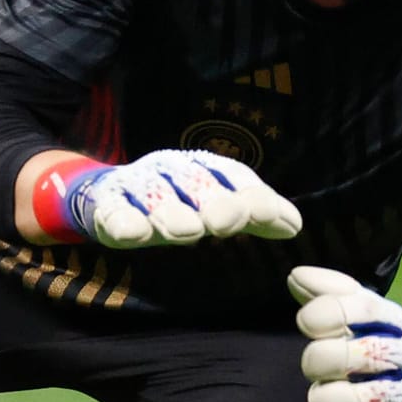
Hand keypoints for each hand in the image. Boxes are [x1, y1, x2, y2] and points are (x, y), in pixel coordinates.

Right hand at [42, 150, 301, 248]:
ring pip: (155, 196)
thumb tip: (295, 227)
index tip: (264, 215)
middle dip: (211, 201)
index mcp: (201, 167)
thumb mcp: (214, 206)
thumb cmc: (173, 203)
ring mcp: (136, 185)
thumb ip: (253, 215)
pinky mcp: (105, 204)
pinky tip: (131, 233)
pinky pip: (113, 211)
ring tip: (186, 231)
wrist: (107, 195)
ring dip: (170, 212)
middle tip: (226, 223)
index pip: (230, 176)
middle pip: (194, 183)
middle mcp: (170, 169)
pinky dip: (121, 221)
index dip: (248, 194)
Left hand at [288, 266, 401, 401]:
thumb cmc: (383, 338)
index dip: (322, 315)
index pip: (359, 308)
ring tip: (328, 395)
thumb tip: (295, 275)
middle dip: (321, 359)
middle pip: (353, 354)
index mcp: (392, 321)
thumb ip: (329, 291)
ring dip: (328, 399)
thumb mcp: (366, 309)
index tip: (308, 323)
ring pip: (356, 401)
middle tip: (320, 364)